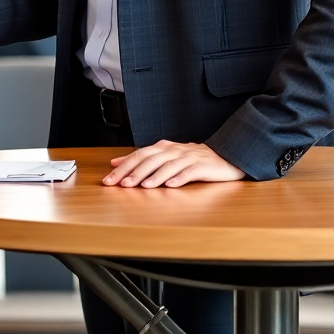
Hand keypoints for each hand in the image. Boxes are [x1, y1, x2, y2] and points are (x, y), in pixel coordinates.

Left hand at [102, 141, 244, 188]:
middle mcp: (173, 150)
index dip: (123, 167)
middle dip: (134, 172)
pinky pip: (190, 172)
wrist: (224, 157)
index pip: (138, 155)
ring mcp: (188, 157)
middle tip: (121, 184)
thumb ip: (141, 160)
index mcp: (163, 148)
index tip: (108, 180)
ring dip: (154, 176)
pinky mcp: (203, 166)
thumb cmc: (191, 160)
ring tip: (143, 186)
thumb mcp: (164, 157)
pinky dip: (180, 178)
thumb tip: (115, 162)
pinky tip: (171, 185)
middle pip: (150, 159)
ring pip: (168, 165)